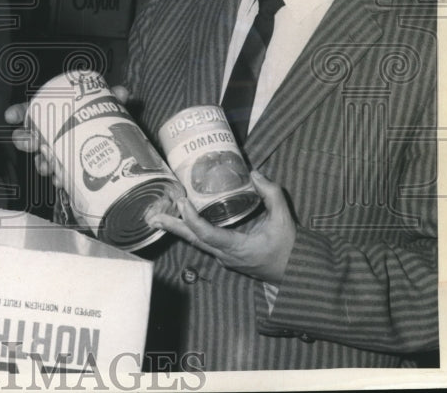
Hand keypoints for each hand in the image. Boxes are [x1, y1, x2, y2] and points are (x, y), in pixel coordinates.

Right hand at [3, 84, 130, 192]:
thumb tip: (122, 93)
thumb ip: (112, 98)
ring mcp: (57, 153)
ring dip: (42, 163)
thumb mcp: (105, 107)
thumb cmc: (101, 120)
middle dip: (26, 140)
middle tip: (33, 143)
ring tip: (49, 166)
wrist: (113, 148)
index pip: (31, 111)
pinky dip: (58, 178)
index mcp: (56, 115)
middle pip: (29, 137)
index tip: (10, 116)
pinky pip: (56, 175)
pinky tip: (61, 180)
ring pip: (41, 158)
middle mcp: (52, 134)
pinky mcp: (66, 170)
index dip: (19, 112)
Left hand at [148, 170, 296, 284]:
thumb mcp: (284, 220)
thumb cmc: (289, 248)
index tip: (182, 202)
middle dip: (172, 226)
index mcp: (238, 248)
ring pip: (195, 241)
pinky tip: (178, 219)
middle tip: (153, 215)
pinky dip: (189, 229)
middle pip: (193, 239)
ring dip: (177, 228)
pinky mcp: (224, 254)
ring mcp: (223, 256)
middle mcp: (225, 254)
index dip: (192, 219)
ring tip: (157, 216)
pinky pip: (202, 241)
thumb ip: (272, 195)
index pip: (207, 235)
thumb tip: (255, 173)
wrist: (294, 273)